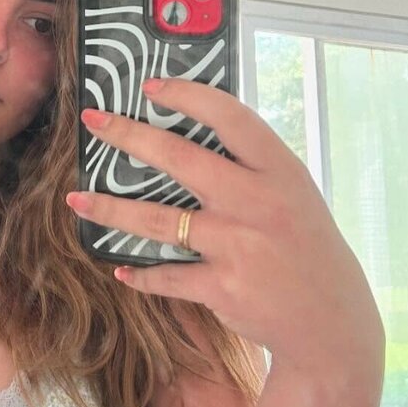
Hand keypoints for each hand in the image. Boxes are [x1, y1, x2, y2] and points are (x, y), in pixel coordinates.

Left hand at [66, 77, 383, 375]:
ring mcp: (239, 246)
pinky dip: (141, 274)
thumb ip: (251, 167)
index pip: (232, 118)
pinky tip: (121, 268)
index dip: (188, 96)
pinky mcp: (223, 287)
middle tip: (93, 121)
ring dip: (110, 209)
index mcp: (280, 171)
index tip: (150, 85)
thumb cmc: (303, 245)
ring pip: (158, 220)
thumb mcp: (292, 194)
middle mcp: (258, 203)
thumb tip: (187, 133)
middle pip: (180, 159)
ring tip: (76, 199)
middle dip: (128, 135)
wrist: (331, 321)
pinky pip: (166, 275)